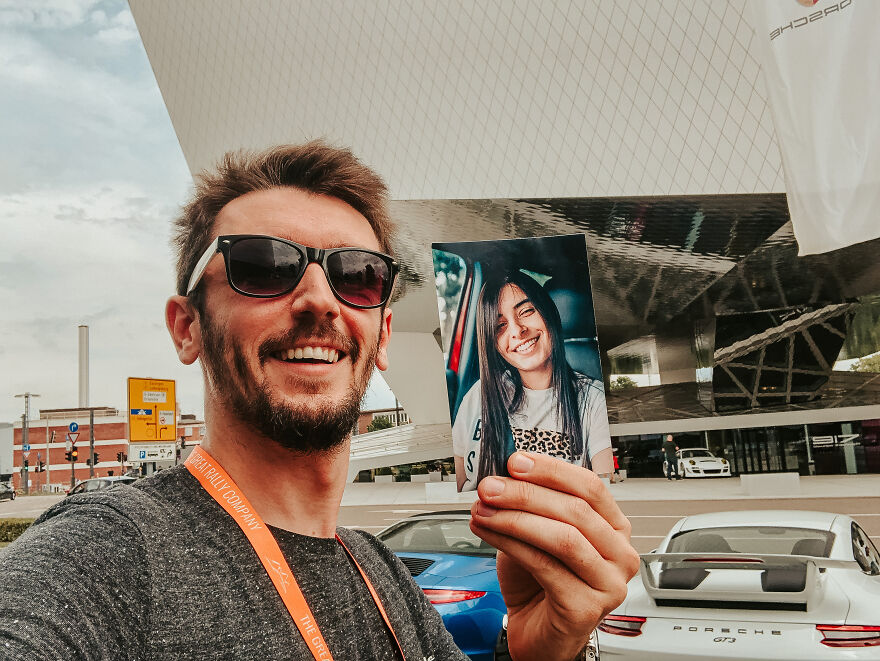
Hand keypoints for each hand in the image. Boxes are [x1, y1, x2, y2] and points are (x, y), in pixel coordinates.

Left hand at [469, 452, 638, 660]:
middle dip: (526, 493)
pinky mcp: (587, 608)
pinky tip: (489, 533)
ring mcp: (608, 584)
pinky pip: (545, 566)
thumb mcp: (536, 531)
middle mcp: (620, 554)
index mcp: (614, 527)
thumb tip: (503, 474)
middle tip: (490, 486)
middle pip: (576, 510)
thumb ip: (531, 504)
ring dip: (516, 518)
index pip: (590, 487)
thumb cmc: (540, 581)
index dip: (552, 470)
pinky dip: (511, 544)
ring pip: (563, 538)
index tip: (516, 461)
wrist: (537, 632)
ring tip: (483, 510)